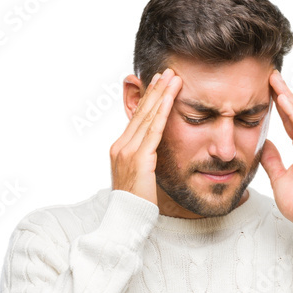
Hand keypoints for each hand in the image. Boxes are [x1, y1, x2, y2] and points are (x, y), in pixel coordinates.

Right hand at [110, 67, 181, 206]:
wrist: (126, 221)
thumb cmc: (135, 206)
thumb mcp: (139, 179)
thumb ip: (145, 163)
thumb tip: (153, 156)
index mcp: (119, 149)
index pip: (136, 119)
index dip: (148, 100)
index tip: (158, 84)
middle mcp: (121, 146)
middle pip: (141, 112)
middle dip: (155, 90)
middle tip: (167, 71)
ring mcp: (128, 151)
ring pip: (147, 116)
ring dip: (161, 94)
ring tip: (172, 77)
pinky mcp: (139, 158)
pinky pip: (154, 129)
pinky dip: (163, 110)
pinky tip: (171, 97)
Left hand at [260, 70, 292, 230]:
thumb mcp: (278, 178)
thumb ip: (272, 159)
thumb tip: (263, 144)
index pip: (291, 121)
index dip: (280, 105)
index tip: (267, 89)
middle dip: (284, 94)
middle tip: (270, 75)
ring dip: (288, 98)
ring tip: (275, 81)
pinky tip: (284, 100)